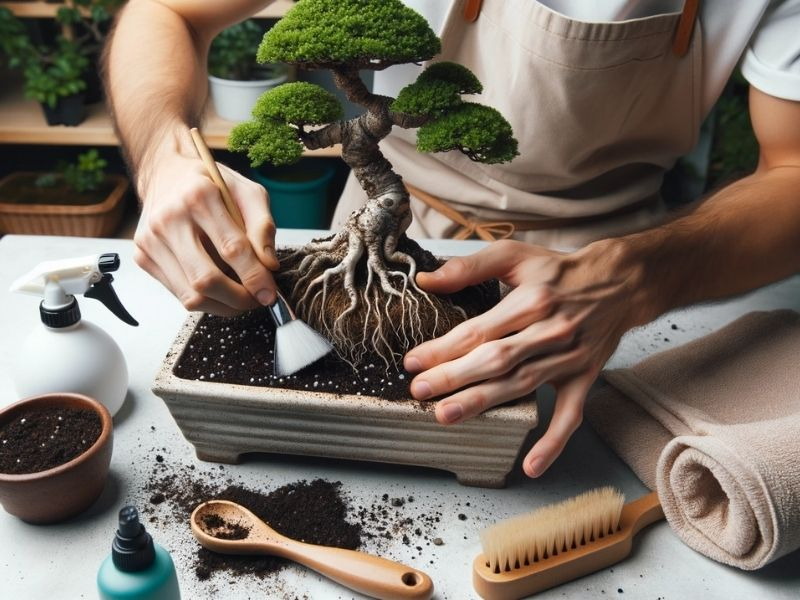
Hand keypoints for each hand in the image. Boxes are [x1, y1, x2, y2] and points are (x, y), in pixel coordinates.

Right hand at [133, 149, 278, 315]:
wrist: (166, 174)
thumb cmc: (211, 184)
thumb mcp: (247, 192)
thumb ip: (263, 225)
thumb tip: (269, 265)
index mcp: (198, 196)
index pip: (232, 249)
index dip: (255, 278)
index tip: (269, 293)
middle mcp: (169, 219)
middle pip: (206, 280)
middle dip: (238, 299)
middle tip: (257, 299)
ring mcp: (151, 240)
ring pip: (190, 295)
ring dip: (222, 305)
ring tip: (240, 297)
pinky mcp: (143, 256)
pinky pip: (178, 293)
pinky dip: (204, 299)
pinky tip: (218, 288)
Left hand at [404, 239, 644, 477]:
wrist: (619, 282)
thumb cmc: (558, 270)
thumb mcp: (515, 255)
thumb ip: (470, 266)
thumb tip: (426, 280)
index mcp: (532, 300)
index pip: (479, 330)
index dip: (444, 347)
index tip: (412, 361)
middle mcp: (551, 331)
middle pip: (497, 360)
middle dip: (454, 377)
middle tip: (419, 392)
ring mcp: (569, 358)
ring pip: (522, 385)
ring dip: (484, 403)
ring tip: (446, 416)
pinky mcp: (584, 377)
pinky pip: (570, 415)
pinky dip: (552, 442)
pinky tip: (530, 466)